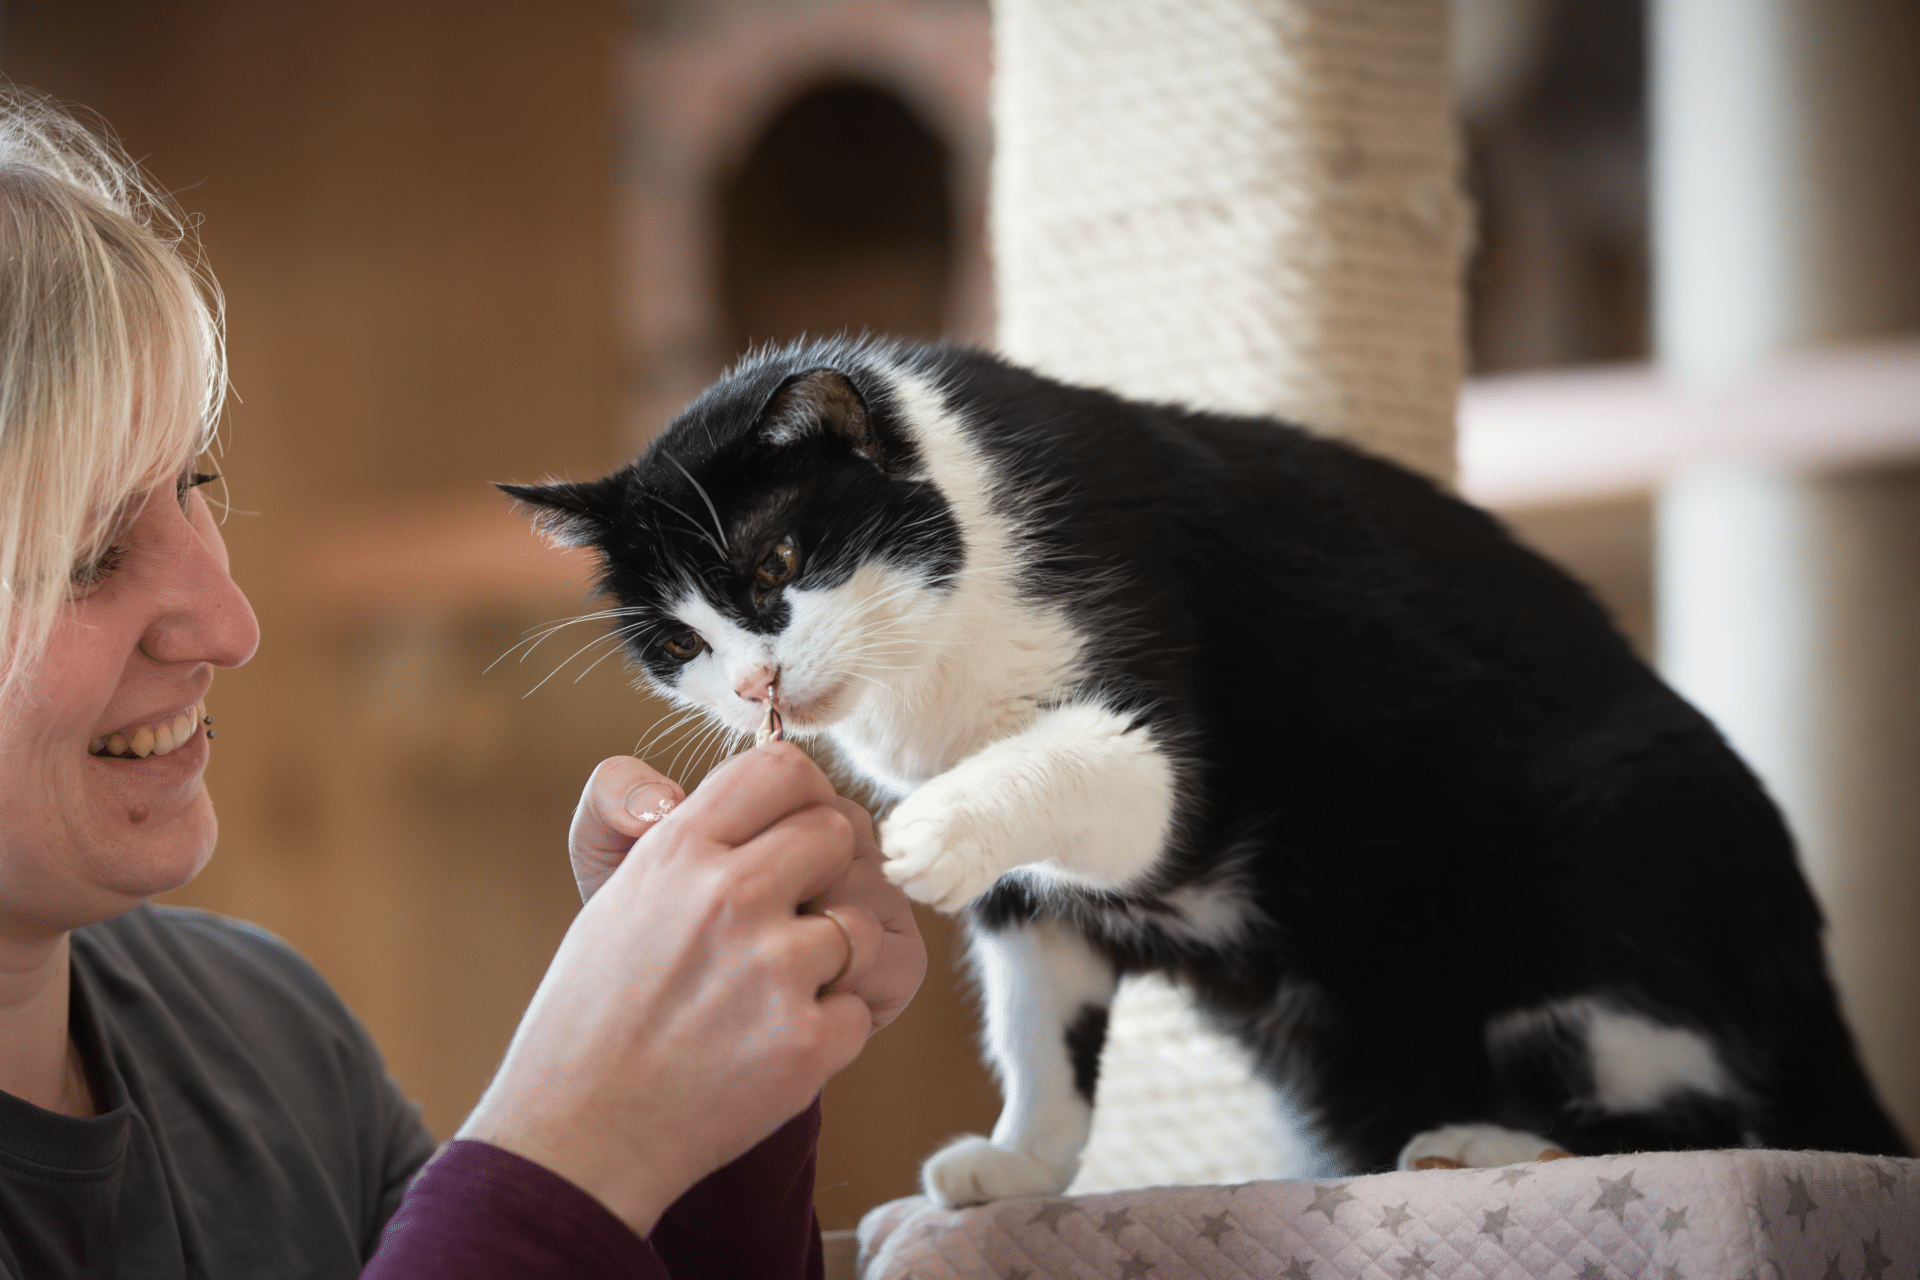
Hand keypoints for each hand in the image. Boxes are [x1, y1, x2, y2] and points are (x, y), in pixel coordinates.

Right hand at [567, 752, 924, 1036]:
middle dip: (830, 872)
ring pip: (867, 923)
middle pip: (841, 831)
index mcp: (676, 852)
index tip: (793, 830)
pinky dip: (832, 1032)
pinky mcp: (806, 1041)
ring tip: (778, 990)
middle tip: (795, 914)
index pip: (781, 768)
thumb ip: (675, 828)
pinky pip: (862, 1008)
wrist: (578, 1137)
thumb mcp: (613, 893)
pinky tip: (773, 1045)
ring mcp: (772, 969)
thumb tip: (714, 791)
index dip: (803, 793)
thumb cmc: (596, 1014)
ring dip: (838, 959)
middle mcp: (727, 896)